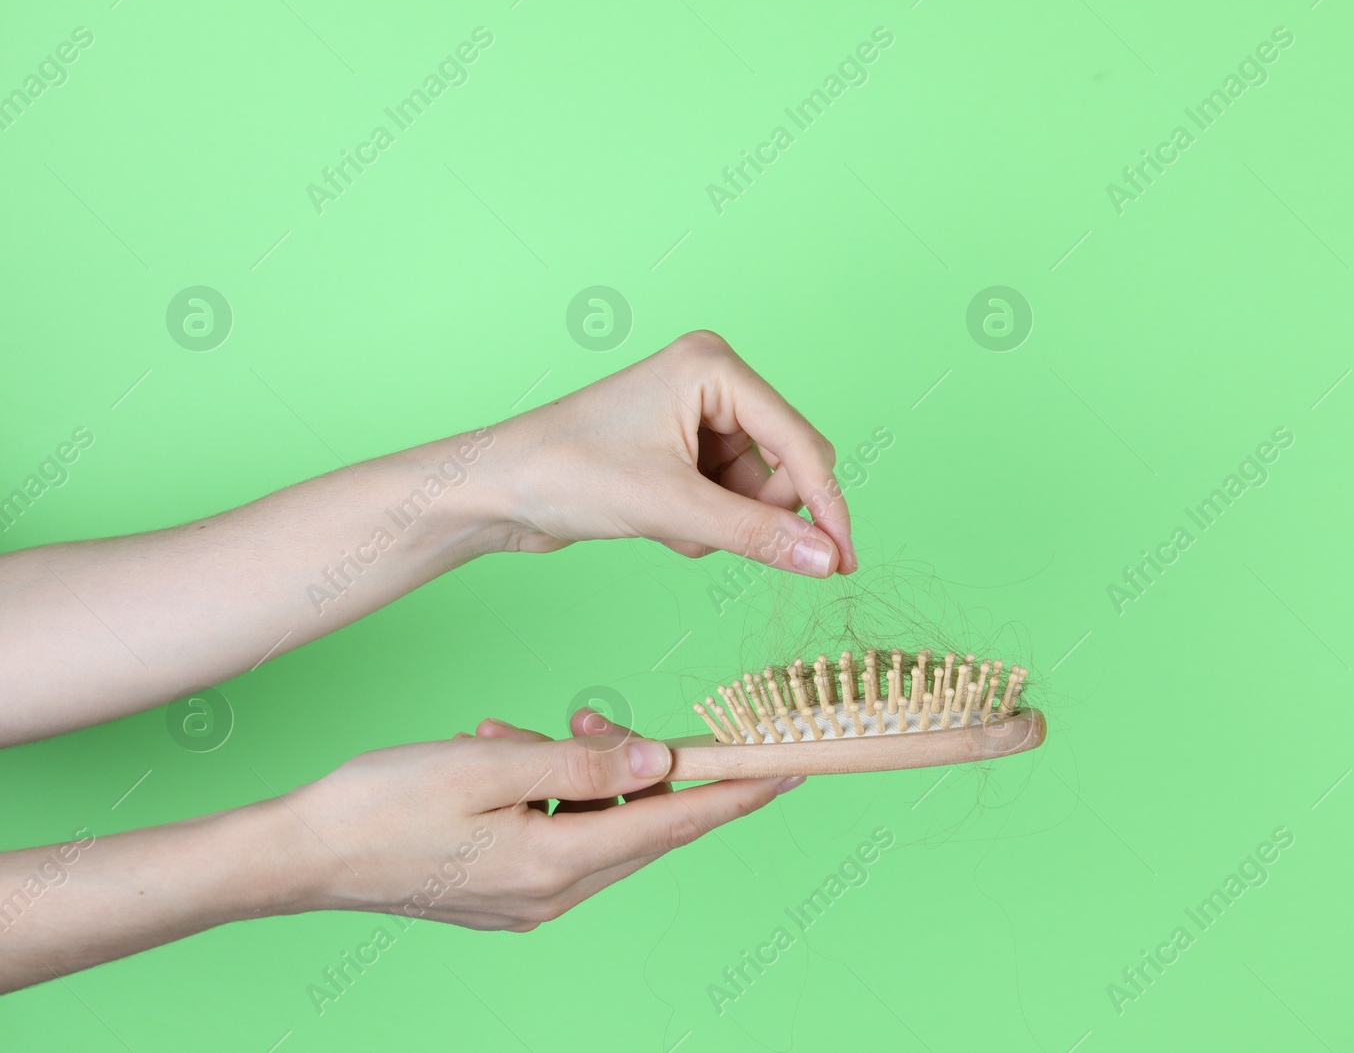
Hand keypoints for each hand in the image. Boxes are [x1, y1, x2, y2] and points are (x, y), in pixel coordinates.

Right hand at [287, 711, 801, 931]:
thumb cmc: (382, 805)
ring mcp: (527, 900)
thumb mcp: (488, 766)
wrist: (299, 858)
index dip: (735, 793)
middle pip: (639, 825)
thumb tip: (657, 762)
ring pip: (595, 824)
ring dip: (576, 772)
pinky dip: (545, 791)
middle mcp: (553, 893)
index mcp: (556, 862)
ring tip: (519, 735)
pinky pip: (556, 833)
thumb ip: (580, 764)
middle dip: (638, 768)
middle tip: (592, 719)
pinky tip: (499, 758)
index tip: (787, 769)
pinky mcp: (504, 893)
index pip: (673, 822)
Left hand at [486, 331, 857, 576]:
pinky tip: (661, 526)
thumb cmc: (566, 474)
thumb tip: (825, 560)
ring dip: (724, 525)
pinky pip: (726, 499)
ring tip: (671, 529)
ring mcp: (696, 416)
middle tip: (722, 540)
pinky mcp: (680, 450)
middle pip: (785, 465)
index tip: (843, 561)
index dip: (826, 505)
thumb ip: (756, 534)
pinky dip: (703, 525)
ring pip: (755, 491)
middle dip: (759, 514)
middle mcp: (711, 382)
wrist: (496, 490)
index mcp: (714, 367)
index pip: (799, 442)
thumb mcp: (672, 509)